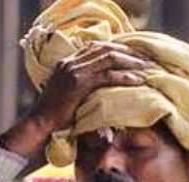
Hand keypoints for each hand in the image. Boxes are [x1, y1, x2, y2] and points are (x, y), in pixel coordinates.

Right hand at [0, 42, 150, 160]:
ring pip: (109, 58)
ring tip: (148, 69)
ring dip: (131, 62)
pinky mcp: (77, 83)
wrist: (39, 128)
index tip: (138, 57)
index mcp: (68, 62)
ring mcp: (73, 71)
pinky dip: (124, 77)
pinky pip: (106, 75)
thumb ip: (87, 89)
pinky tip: (137, 80)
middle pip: (106, 48)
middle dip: (130, 54)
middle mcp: (70, 62)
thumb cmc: (56, 120)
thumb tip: (109, 91)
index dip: (121, 50)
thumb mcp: (73, 98)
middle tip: (149, 61)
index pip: (99, 47)